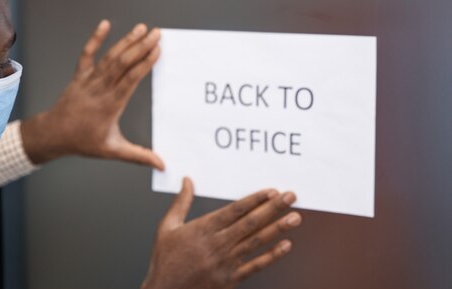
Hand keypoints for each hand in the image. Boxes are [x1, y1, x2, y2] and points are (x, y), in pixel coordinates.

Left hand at [21, 20, 163, 168]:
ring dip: (126, 41)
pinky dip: (95, 39)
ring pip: (109, 57)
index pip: (130, 80)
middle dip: (140, 46)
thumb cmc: (83, 142)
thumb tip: (162, 165)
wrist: (53, 134)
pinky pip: (87, 54)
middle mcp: (99, 89)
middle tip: (157, 33)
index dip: (144, 63)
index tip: (157, 50)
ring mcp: (88, 80)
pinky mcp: (79, 76)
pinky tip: (105, 24)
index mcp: (110, 105)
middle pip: (122, 63)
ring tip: (142, 28)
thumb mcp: (112, 150)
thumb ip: (139, 156)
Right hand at [142, 179, 301, 288]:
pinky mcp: (230, 279)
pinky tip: (286, 245)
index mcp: (202, 229)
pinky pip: (255, 266)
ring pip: (256, 242)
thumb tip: (187, 180)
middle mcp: (217, 244)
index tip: (271, 191)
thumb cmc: (165, 260)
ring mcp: (225, 263)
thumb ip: (180, 203)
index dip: (254, 200)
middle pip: (250, 223)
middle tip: (290, 196)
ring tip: (295, 217)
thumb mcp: (167, 227)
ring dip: (278, 228)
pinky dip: (272, 256)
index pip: (234, 210)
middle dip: (273, 208)